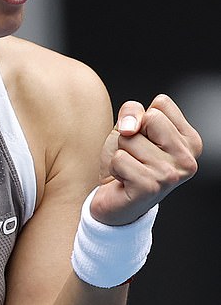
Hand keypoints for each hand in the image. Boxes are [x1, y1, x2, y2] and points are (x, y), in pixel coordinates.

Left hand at [92, 94, 201, 225]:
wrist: (113, 201)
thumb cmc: (126, 161)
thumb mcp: (129, 127)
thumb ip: (132, 111)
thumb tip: (130, 127)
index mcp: (191, 141)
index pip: (162, 103)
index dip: (143, 119)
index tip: (145, 142)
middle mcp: (188, 159)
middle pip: (150, 117)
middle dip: (132, 134)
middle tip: (135, 157)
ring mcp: (171, 175)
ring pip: (130, 138)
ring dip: (121, 152)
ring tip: (129, 170)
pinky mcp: (150, 187)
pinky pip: (120, 158)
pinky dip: (114, 168)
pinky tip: (123, 181)